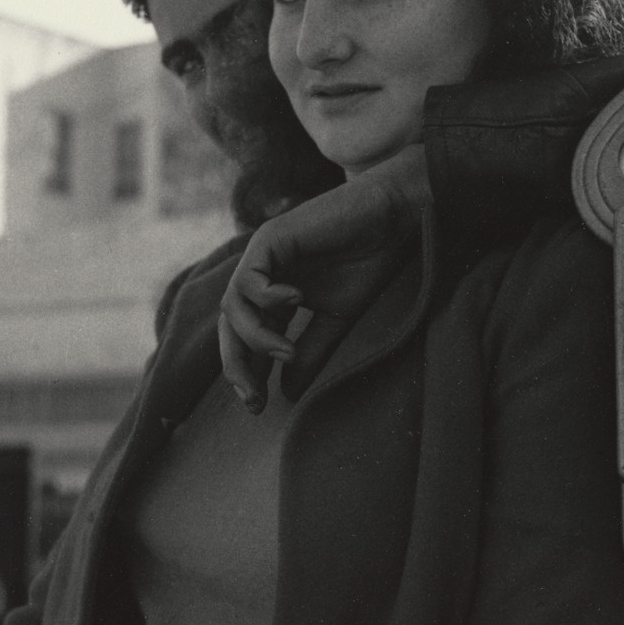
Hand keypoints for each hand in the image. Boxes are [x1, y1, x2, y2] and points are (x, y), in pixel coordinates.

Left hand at [220, 145, 429, 408]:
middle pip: (230, 325)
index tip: (260, 407)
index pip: (247, 338)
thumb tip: (287, 395)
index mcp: (275, 295)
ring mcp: (263, 256)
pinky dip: (266, 296)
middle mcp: (262, 276)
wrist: (393, 217)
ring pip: (233, 305)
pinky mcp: (271, 238)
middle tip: (253, 397)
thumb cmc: (368, 261)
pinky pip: (250, 277)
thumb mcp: (337, 319)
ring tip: (287, 351)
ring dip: (255, 336)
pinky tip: (296, 301)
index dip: (248, 372)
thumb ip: (310, 352)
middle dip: (237, 364)